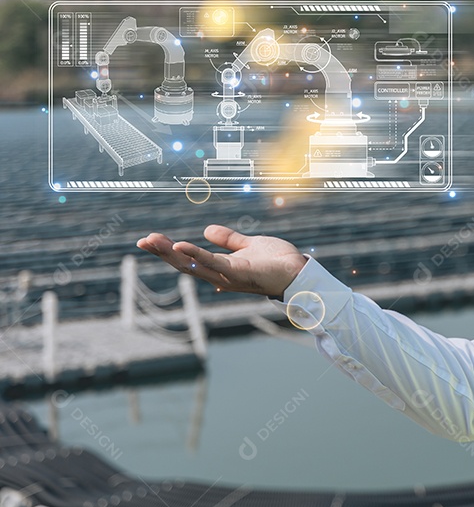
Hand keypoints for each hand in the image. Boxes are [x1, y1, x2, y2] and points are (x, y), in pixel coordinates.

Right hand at [136, 225, 307, 296]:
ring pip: (193, 266)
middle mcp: (220, 275)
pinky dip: (196, 255)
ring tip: (153, 241)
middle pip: (185, 265)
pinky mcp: (239, 273)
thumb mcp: (248, 245)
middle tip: (142, 241)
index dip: (169, 251)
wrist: (299, 272)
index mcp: (221, 268)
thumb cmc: (277, 262)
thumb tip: (206, 230)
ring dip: (171, 253)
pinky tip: (180, 246)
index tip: (150, 240)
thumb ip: (229, 239)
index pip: (189, 259)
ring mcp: (228, 276)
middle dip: (163, 253)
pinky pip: (213, 263)